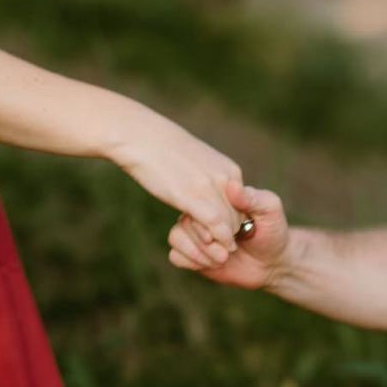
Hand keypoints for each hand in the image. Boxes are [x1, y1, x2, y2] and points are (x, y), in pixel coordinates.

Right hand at [109, 123, 244, 259]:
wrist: (143, 136)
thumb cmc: (164, 149)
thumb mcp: (198, 163)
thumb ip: (212, 179)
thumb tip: (212, 197)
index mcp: (229, 170)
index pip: (243, 206)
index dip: (235, 224)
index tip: (225, 236)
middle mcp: (225, 178)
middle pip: (237, 218)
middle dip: (230, 236)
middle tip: (221, 249)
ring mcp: (210, 186)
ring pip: (228, 224)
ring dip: (222, 242)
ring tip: (213, 250)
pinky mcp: (193, 196)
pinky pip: (214, 224)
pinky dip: (216, 238)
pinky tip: (209, 244)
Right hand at [168, 181, 289, 288]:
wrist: (271, 262)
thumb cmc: (272, 230)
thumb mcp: (269, 210)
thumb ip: (251, 197)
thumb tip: (231, 186)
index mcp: (216, 198)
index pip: (198, 201)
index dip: (209, 221)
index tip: (231, 235)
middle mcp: (200, 213)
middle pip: (184, 221)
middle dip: (206, 242)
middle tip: (228, 252)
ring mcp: (194, 234)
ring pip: (175, 237)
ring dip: (199, 253)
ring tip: (222, 260)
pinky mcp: (191, 255)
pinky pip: (174, 256)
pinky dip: (191, 262)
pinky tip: (211, 265)